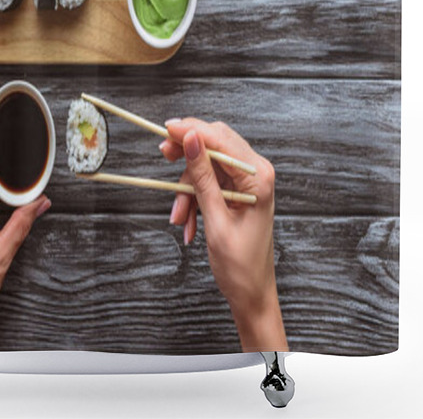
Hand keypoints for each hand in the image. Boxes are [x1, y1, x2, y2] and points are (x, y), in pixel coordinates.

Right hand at [161, 118, 286, 352]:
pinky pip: (207, 183)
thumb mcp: (216, 219)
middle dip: (187, 156)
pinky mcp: (237, 191)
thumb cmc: (241, 265)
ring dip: (187, 189)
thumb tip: (191, 139)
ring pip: (206, 166)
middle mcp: (256, 173)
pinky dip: (193, 199)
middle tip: (163, 156)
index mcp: (259, 177)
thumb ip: (203, 176)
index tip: (167, 129)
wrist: (252, 294)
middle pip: (214, 145)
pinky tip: (188, 224)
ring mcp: (247, 181)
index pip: (221, 139)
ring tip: (179, 217)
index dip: (193, 130)